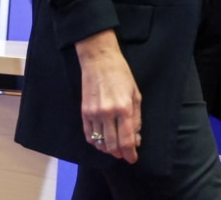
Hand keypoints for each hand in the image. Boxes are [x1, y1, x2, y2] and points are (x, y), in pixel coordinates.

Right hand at [76, 30, 141, 162]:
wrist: (99, 62)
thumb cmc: (122, 75)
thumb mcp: (136, 94)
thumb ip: (136, 118)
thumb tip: (135, 138)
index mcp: (124, 108)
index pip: (127, 139)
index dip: (130, 153)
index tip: (133, 159)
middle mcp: (108, 113)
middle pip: (112, 144)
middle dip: (120, 153)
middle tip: (125, 154)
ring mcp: (94, 114)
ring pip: (99, 142)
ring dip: (108, 149)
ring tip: (115, 149)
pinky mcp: (84, 112)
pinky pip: (88, 135)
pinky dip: (95, 142)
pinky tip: (101, 142)